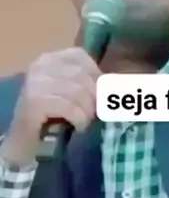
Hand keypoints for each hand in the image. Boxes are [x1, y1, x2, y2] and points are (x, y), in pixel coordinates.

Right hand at [2, 48, 100, 165]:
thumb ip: (87, 83)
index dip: (96, 76)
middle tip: (94, 113)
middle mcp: (40, 65)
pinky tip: (78, 127)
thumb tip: (113, 83)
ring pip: (77, 91)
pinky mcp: (34, 101)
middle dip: (94, 97)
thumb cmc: (52, 117)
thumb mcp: (71, 94)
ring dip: (87, 111)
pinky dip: (79, 119)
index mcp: (50, 59)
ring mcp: (35, 82)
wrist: (26, 141)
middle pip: (81, 74)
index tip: (99, 95)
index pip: (81, 56)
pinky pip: (68, 106)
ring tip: (85, 121)